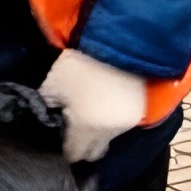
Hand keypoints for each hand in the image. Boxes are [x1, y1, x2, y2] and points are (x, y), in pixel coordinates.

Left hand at [39, 48, 147, 163]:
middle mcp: (112, 130)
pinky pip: (123, 123)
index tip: (58, 141)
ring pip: (110, 137)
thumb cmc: (78, 61)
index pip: (75, 154)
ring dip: (99, 131)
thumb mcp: (52, 85)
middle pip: (94, 153)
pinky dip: (113, 118)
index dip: (64, 150)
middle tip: (70, 131)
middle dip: (82, 146)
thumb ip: (48, 109)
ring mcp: (130, 119)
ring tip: (88, 112)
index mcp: (87, 128)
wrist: (118, 35)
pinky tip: (104, 103)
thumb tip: (48, 121)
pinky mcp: (143, 106)